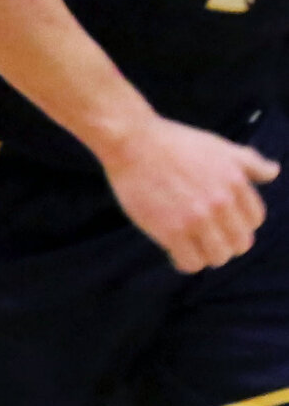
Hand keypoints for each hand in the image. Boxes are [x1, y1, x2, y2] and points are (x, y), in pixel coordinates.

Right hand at [99, 115, 277, 272]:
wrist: (132, 143)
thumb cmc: (174, 142)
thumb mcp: (219, 146)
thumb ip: (250, 162)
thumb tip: (273, 172)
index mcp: (236, 183)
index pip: (254, 220)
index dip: (239, 225)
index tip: (222, 224)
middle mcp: (221, 203)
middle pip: (240, 243)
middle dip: (226, 243)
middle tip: (207, 240)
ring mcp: (196, 219)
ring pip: (217, 256)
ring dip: (207, 255)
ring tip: (191, 247)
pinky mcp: (171, 231)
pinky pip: (190, 262)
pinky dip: (186, 263)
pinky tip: (176, 252)